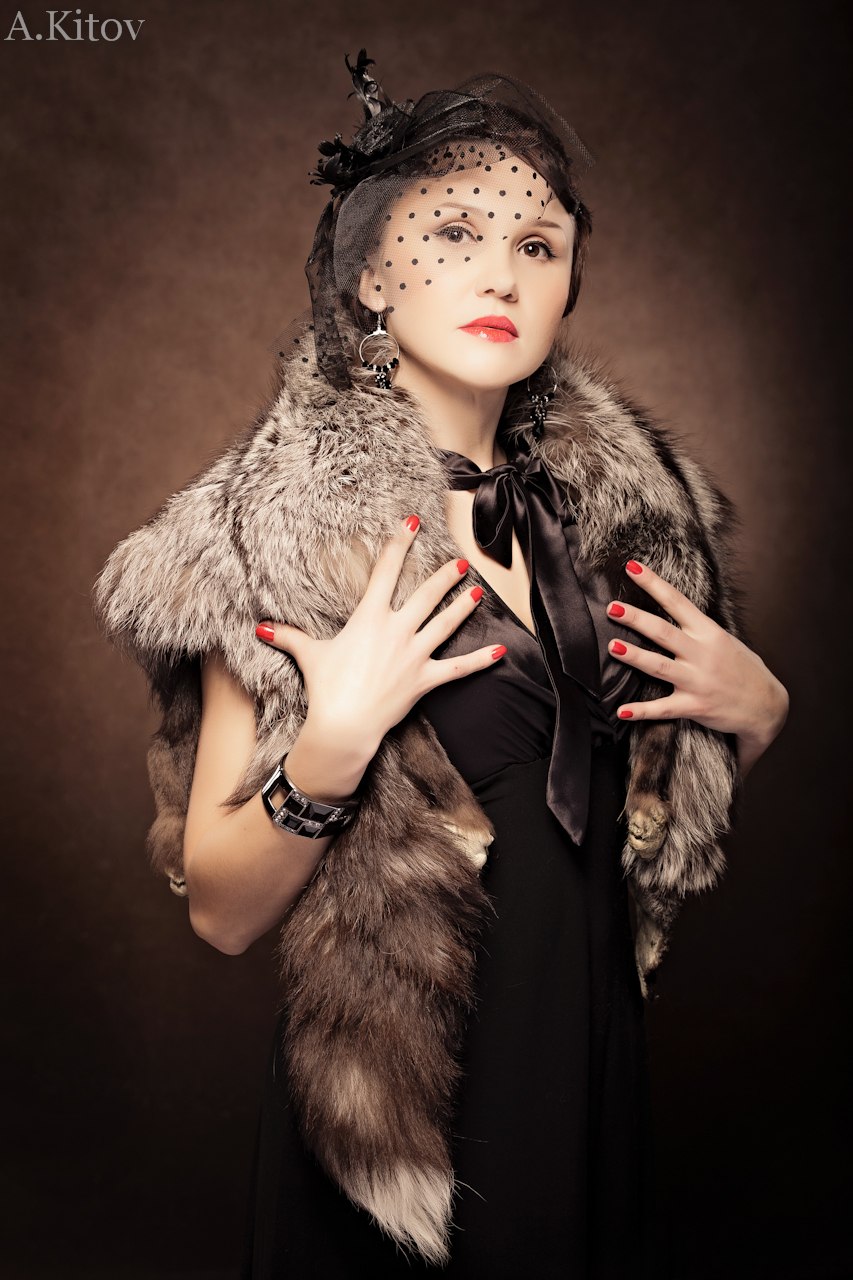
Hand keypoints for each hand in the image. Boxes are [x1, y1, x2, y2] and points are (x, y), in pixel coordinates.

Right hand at [254, 515, 505, 751]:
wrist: (344, 725)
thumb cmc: (326, 687)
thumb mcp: (308, 655)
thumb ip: (288, 636)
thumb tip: (260, 626)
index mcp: (370, 618)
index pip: (386, 573)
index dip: (398, 545)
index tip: (411, 524)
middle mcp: (397, 630)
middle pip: (425, 596)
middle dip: (442, 576)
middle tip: (457, 561)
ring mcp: (415, 654)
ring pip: (445, 624)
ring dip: (463, 607)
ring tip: (477, 589)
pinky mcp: (425, 680)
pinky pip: (458, 668)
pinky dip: (481, 660)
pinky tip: (502, 651)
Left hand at [606, 560, 788, 776]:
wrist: (767, 707)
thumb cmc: (744, 670)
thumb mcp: (726, 640)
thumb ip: (698, 628)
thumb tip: (671, 610)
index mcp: (709, 633)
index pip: (677, 602)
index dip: (653, 584)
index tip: (632, 567)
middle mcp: (702, 654)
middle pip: (664, 632)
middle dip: (636, 618)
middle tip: (612, 608)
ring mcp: (698, 681)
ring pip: (660, 666)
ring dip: (635, 656)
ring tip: (613, 646)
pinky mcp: (695, 706)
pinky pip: (663, 709)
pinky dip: (642, 711)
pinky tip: (621, 711)